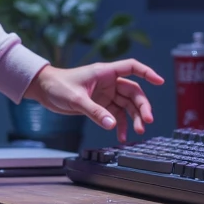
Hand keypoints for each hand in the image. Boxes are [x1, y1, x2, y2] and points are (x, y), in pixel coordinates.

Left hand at [25, 60, 163, 144]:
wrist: (43, 90)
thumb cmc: (58, 86)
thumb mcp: (77, 99)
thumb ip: (95, 112)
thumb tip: (112, 125)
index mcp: (105, 72)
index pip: (132, 68)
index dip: (147, 73)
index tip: (160, 82)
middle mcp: (108, 82)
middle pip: (133, 92)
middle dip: (142, 107)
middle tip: (147, 122)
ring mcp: (105, 94)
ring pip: (126, 105)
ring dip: (133, 118)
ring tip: (138, 132)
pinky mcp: (100, 105)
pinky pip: (115, 115)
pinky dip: (119, 125)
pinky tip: (120, 135)